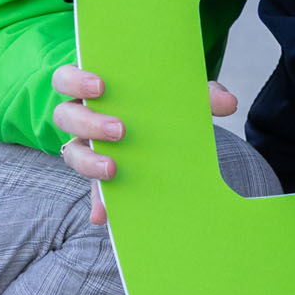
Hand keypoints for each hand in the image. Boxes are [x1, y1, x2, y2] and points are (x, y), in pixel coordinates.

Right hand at [54, 65, 238, 226]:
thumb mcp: (180, 93)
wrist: (162, 124)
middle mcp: (81, 116)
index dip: (76, 80)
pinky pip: (91, 189)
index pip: (66, 78)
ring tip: (113, 170)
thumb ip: (202, 95)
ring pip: (71, 152)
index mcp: (93, 89)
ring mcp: (85, 146)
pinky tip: (105, 216)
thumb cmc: (160, 100)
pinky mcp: (97, 173)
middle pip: (65, 116)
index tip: (101, 86)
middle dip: (89, 122)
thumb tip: (228, 104)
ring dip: (89, 163)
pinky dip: (98, 203)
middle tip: (121, 130)